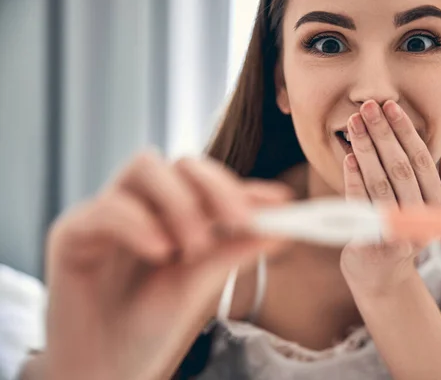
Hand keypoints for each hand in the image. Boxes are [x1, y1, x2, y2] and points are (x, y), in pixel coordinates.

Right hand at [44, 150, 291, 379]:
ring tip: (193, 248)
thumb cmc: (152, 328)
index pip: (210, 183)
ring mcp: (108, 214)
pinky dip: (139, 223)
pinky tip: (160, 252)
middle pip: (180, 164)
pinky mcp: (73, 232)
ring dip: (179, 202)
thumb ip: (236, 249)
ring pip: (145, 167)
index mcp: (175, 216)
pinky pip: (108, 206)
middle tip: (239, 219)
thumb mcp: (201, 284)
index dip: (244, 186)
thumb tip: (285, 226)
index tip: (280, 200)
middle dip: (215, 186)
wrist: (106, 371)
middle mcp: (144, 207)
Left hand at [340, 100, 440, 295]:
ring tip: (353, 124)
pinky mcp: (370, 245)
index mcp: (439, 208)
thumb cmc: (402, 233)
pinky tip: (348, 157)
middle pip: (400, 169)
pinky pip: (360, 205)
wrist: (381, 275)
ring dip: (365, 150)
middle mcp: (422, 222)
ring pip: (379, 183)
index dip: (406, 132)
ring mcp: (396, 235)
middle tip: (367, 107)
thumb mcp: (429, 212)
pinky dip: (354, 179)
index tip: (391, 106)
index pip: (423, 161)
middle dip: (383, 134)